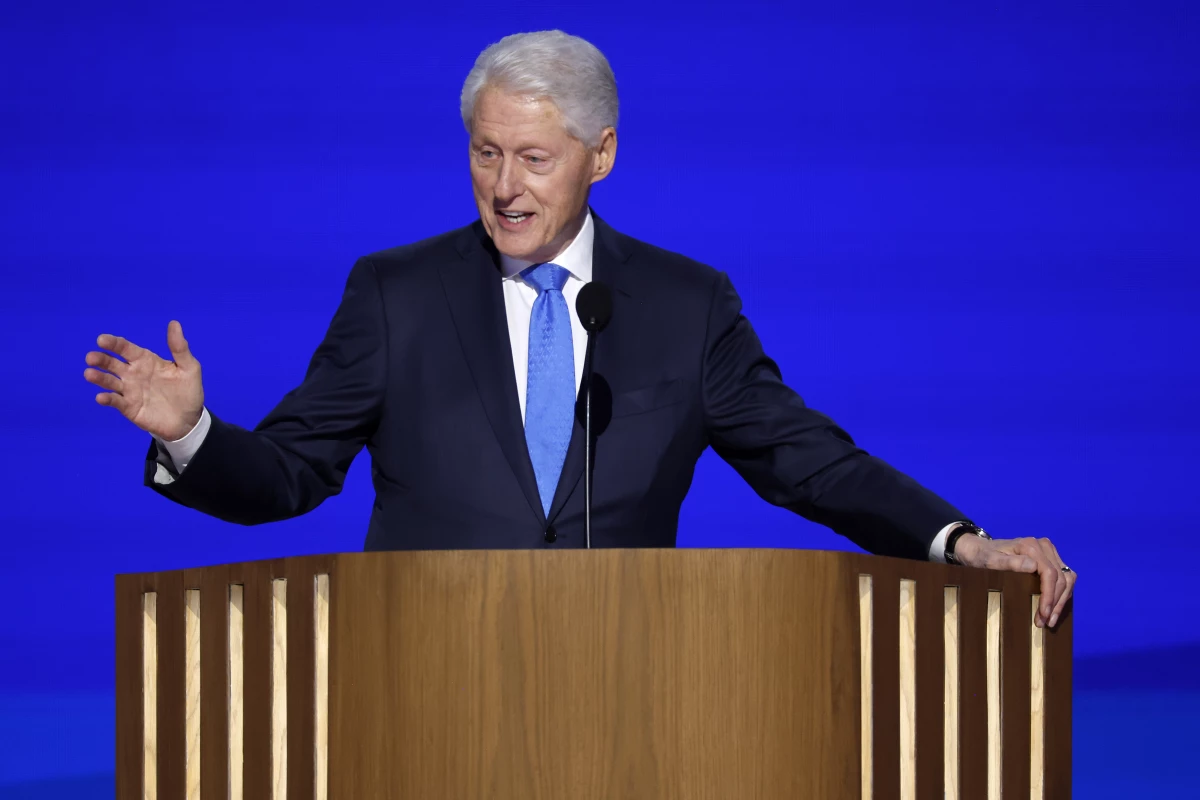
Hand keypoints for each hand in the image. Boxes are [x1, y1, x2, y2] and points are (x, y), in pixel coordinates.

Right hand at [84, 320, 204, 440]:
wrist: (190, 420)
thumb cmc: (188, 391)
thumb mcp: (189, 367)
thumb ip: (179, 347)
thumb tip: (174, 323)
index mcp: (145, 360)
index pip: (126, 349)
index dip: (114, 344)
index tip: (102, 340)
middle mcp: (133, 374)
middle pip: (112, 364)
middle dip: (101, 359)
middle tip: (91, 357)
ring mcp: (130, 391)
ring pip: (110, 382)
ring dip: (99, 378)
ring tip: (89, 374)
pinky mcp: (129, 407)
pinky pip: (116, 402)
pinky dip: (108, 399)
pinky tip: (101, 397)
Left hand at [953, 533, 1075, 628]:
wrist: (979, 550)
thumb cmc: (983, 556)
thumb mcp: (990, 561)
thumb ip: (1009, 563)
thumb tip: (1032, 566)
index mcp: (1031, 546)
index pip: (1050, 573)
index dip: (1049, 596)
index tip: (1043, 614)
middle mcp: (1043, 546)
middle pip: (1061, 578)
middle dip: (1055, 603)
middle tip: (1045, 622)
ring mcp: (1048, 552)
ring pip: (1067, 578)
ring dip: (1061, 601)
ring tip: (1050, 620)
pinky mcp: (1050, 559)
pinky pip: (1064, 577)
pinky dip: (1061, 594)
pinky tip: (1053, 608)